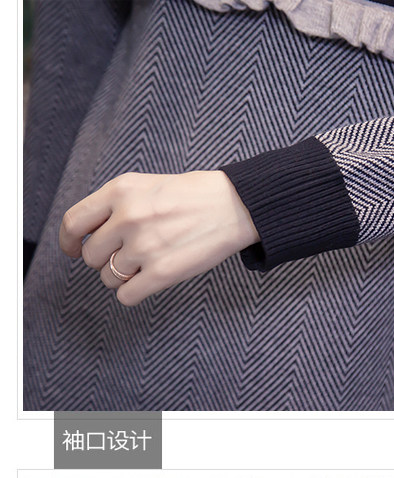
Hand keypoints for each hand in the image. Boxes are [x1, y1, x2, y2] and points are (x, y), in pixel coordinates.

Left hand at [59, 171, 258, 306]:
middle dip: (107, 259)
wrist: (237, 206)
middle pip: (91, 256)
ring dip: (125, 276)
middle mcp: (128, 217)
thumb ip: (115, 205)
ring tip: (151, 261)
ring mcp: (144, 246)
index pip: (73, 223)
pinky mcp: (162, 272)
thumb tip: (87, 236)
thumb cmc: (195, 195)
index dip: (69, 241)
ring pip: (109, 278)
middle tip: (132, 253)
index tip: (73, 249)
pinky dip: (136, 292)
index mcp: (121, 191)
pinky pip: (127, 296)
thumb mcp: (147, 185)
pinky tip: (153, 278)